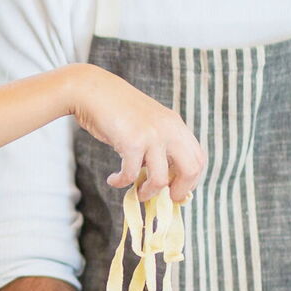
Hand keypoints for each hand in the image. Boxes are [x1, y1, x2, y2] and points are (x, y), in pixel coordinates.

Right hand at [65, 66, 205, 201]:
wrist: (92, 90)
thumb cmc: (116, 110)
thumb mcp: (147, 124)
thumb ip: (158, 145)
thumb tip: (164, 180)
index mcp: (175, 124)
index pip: (198, 157)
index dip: (191, 180)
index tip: (178, 191)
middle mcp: (169, 129)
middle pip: (190, 169)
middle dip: (179, 190)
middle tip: (166, 199)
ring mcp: (152, 135)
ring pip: (161, 179)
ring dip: (148, 192)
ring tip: (137, 193)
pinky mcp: (132, 142)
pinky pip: (131, 174)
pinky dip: (121, 182)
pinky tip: (113, 180)